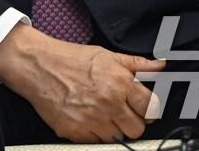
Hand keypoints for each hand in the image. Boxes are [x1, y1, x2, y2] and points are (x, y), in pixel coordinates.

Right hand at [0, 23, 164, 141]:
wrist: (37, 66)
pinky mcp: (76, 132)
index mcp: (119, 83)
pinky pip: (96, 143)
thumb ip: (136, 64)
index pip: (151, 108)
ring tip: (101, 113)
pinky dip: (94, 134)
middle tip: (121, 111)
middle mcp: (108, 103)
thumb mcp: (106, 55)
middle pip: (138, 129)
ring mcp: (92, 120)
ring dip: (113, 128)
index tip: (141, 106)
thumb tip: (160, 66)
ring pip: (118, 138)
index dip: (148, 108)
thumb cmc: (69, 59)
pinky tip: (87, 118)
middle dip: (133, 121)